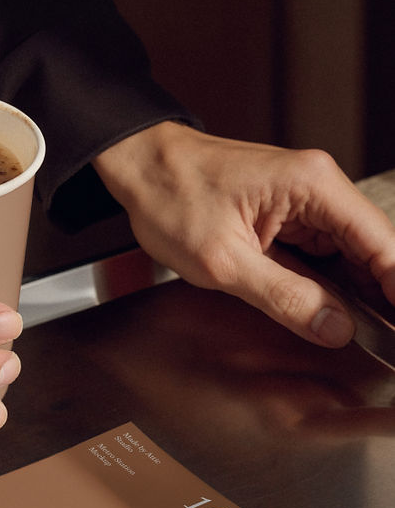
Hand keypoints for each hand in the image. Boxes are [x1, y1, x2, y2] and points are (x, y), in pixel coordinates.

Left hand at [93, 122, 394, 346]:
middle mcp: (318, 184)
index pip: (382, 244)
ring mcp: (304, 196)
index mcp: (313, 186)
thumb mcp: (223, 262)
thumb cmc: (169, 196)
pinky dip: (330, 280)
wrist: (137, 166)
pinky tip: (332, 311)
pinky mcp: (287, 208)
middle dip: (381, 297)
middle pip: (373, 249)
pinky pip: (323, 249)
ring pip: (350, 252)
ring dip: (357, 292)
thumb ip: (285, 298)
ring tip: (366, 335)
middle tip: (383, 342)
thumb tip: (336, 328)